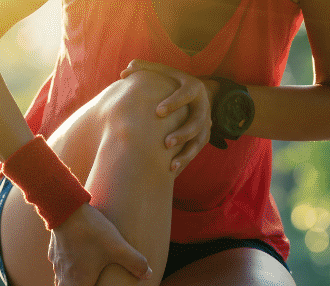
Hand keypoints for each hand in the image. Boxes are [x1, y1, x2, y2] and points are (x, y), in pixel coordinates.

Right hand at [49, 204, 152, 285]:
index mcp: (80, 283)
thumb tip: (148, 274)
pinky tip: (72, 271)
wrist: (65, 208)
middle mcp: (66, 278)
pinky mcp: (55, 253)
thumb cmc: (92, 231)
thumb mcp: (118, 246)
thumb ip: (134, 262)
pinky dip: (63, 278)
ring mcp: (58, 266)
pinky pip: (58, 271)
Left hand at [120, 59, 213, 175]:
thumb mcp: (163, 72)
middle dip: (183, 133)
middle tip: (166, 143)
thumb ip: (145, 69)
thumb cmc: (173, 82)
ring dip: (186, 153)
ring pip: (199, 140)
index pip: (186, 94)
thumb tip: (124, 72)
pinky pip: (196, 152)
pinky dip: (185, 161)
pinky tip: (171, 172)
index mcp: (193, 87)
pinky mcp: (203, 136)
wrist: (197, 93)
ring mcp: (205, 122)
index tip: (158, 112)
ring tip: (171, 165)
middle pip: (197, 121)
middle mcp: (203, 106)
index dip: (174, 102)